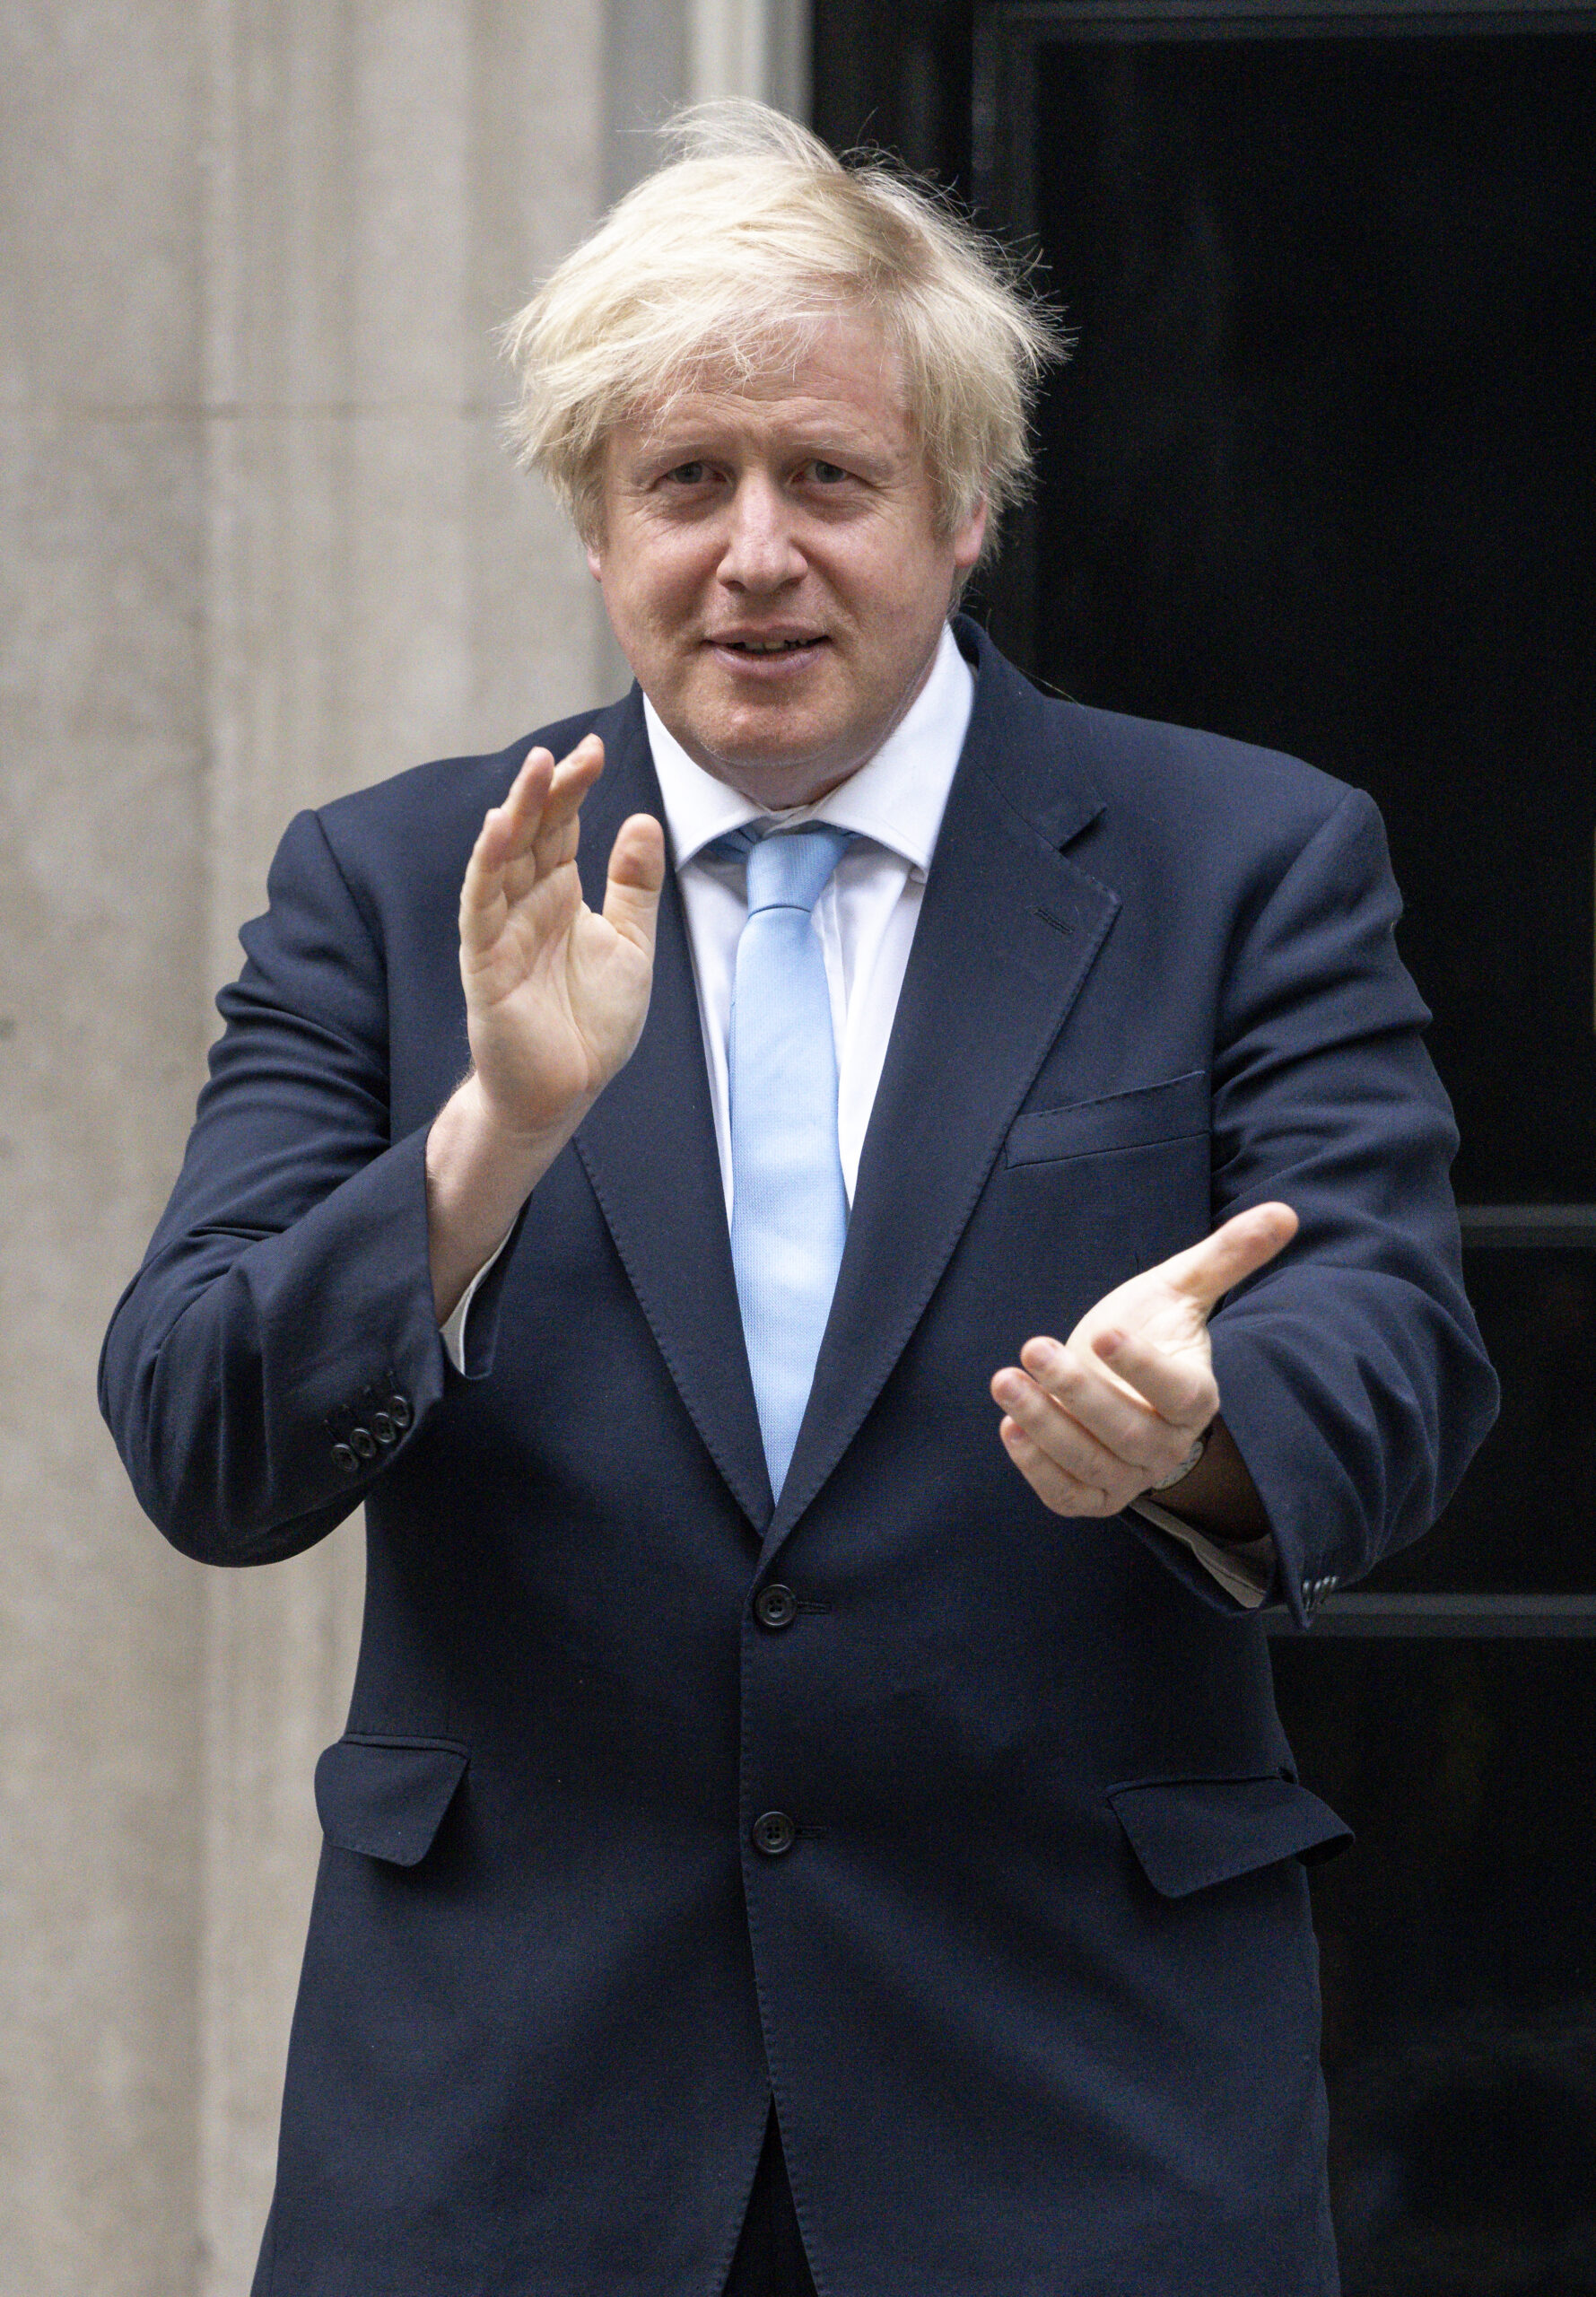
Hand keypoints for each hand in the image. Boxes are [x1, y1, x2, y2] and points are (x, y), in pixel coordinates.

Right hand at [425, 736, 663, 1320]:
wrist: (565, 1092)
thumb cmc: (593, 1023)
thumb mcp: (632, 945)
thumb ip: (635, 886)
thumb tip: (641, 819)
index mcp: (559, 895)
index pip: (562, 827)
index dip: (574, 788)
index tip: (592, 748)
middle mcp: (526, 904)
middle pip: (533, 832)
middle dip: (549, 790)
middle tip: (572, 750)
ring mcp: (501, 930)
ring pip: (502, 859)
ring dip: (514, 814)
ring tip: (533, 770)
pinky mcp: (485, 963)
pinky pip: (481, 906)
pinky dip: (488, 866)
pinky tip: (497, 829)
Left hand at [990, 1202, 1297, 1520]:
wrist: (1119, 1380)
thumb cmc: (1150, 1327)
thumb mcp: (1180, 1287)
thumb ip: (1227, 1255)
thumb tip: (1284, 1211)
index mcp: (1195, 1396)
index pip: (1177, 1394)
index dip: (1142, 1368)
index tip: (1103, 1331)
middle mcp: (1166, 1445)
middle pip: (1126, 1433)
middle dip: (1076, 1392)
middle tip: (1033, 1346)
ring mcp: (1129, 1476)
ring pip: (1089, 1464)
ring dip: (1044, 1425)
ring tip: (1005, 1380)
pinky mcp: (1092, 1494)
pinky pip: (1066, 1496)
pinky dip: (1036, 1469)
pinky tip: (1009, 1426)